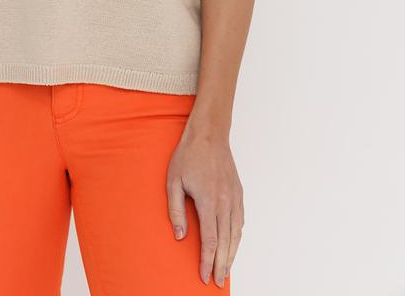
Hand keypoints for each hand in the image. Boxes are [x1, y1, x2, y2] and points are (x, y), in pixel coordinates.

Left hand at [166, 128, 243, 286]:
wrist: (209, 134)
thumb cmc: (188, 155)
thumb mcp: (173, 181)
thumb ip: (176, 210)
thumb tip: (179, 236)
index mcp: (208, 201)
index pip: (210, 240)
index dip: (207, 261)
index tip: (204, 276)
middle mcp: (225, 202)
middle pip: (226, 242)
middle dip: (221, 264)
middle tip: (217, 281)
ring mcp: (234, 197)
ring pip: (236, 233)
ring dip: (232, 254)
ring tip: (226, 270)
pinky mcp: (239, 192)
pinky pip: (240, 220)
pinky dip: (238, 236)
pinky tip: (234, 244)